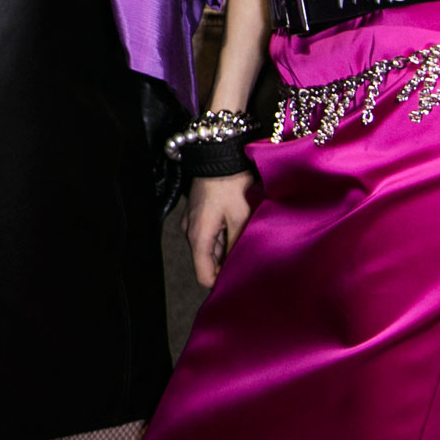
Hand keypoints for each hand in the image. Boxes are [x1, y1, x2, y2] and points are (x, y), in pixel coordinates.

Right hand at [184, 173, 253, 288]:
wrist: (218, 155)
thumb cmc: (230, 184)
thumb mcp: (240, 218)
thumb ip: (236, 247)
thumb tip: (239, 268)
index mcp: (198, 237)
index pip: (204, 275)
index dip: (220, 284)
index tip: (238, 285)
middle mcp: (190, 232)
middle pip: (206, 262)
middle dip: (225, 266)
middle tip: (248, 263)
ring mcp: (192, 222)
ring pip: (209, 248)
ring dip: (225, 250)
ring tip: (245, 244)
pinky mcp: (197, 213)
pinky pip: (208, 234)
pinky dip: (222, 238)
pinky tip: (237, 230)